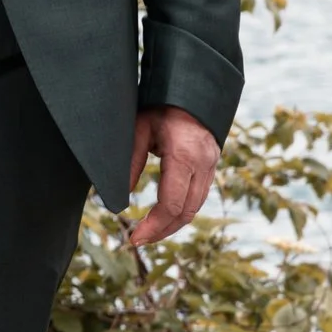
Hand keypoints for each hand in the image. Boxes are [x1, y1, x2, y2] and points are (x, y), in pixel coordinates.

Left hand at [128, 106, 220, 246]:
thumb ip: (130, 163)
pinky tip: (164, 217)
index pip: (171, 204)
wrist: (190, 91)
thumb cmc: (160, 106)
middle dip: (162, 231)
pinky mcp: (213, 167)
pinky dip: (182, 211)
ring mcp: (212, 166)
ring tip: (148, 233)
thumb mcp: (138, 130)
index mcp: (184, 157)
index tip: (134, 238)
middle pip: (185, 213)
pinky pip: (199, 197)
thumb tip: (119, 199)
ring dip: (172, 224)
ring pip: (195, 208)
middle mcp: (204, 165)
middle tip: (138, 241)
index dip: (153, 226)